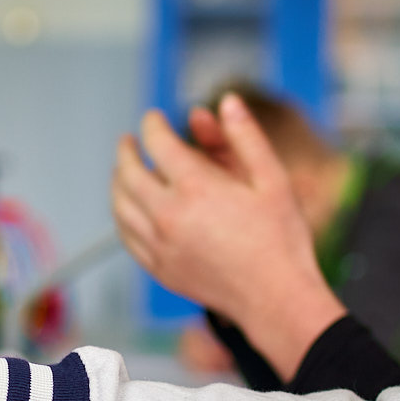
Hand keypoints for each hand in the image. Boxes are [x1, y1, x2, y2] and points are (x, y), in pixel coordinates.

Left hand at [110, 94, 346, 378]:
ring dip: (118, 182)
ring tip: (125, 172)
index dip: (153, 124)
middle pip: (128, 173)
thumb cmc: (280, 238)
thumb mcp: (272, 179)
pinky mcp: (159, 269)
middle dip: (126, 151)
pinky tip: (130, 209)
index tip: (153, 117)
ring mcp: (160, 245)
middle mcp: (169, 215)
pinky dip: (123, 216)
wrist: (276, 298)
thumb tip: (226, 102)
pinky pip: (127, 236)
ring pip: (120, 205)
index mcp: (196, 188)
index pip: (158, 143)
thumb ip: (245, 137)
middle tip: (129, 142)